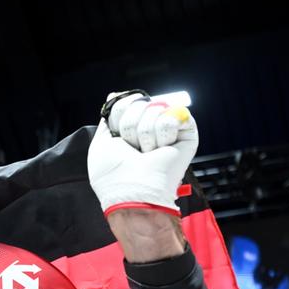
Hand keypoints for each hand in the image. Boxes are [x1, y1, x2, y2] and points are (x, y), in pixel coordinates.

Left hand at [88, 92, 197, 214]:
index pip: (126, 101)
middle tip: (133, 150)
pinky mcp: (187, 133)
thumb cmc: (114, 175)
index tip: (118, 136)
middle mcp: (150, 127)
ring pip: (155, 108)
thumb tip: (115, 95)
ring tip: (148, 154)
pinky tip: (162, 149)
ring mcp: (169, 130)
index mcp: (131, 130)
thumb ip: (108, 119)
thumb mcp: (101, 144)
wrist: (134, 192)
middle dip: (130, 126)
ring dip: (145, 135)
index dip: (119, 114)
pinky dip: (163, 133)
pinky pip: (173, 115)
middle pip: (139, 102)